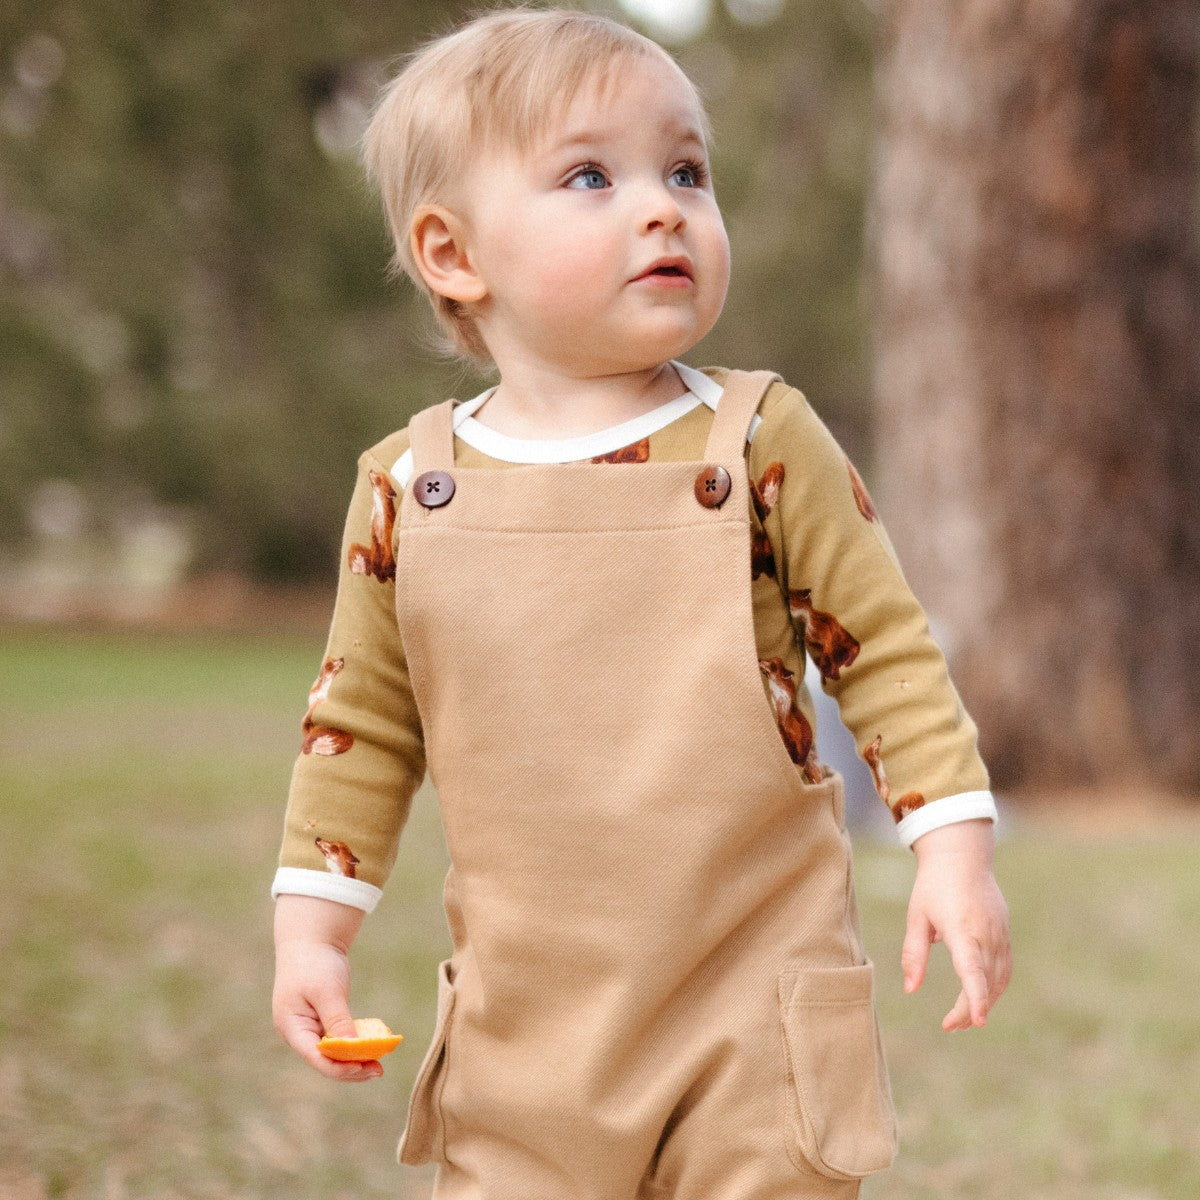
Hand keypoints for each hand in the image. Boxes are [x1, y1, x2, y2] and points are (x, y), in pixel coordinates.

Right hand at [272, 894, 381, 1080]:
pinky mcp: (322, 1021)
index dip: (339, 1068)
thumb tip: (352, 1049)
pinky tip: (371, 1048)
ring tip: (378, 1065)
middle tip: (378, 1070)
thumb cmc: (314, 963)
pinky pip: (338, 1041)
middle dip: (350, 1068)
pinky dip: (353, 1045)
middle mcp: (299, 1033)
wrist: (310, 940)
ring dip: (354, 1060)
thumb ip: (337, 1020)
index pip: (315, 1057)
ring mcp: (309, 1028)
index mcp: (292, 1027)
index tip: (364, 1068)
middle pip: (324, 1060)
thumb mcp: (327, 991)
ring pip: (332, 1054)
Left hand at [902, 819, 1011, 1030]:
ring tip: (962, 1019)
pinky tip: (980, 996)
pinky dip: (994, 986)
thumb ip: (913, 953)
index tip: (977, 1022)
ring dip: (985, 1001)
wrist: (962, 856)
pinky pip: (1004, 968)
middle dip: (971, 1009)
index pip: (972, 969)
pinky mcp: (1004, 933)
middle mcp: (986, 934)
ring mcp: (999, 934)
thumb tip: (911, 990)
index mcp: (962, 928)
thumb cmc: (933, 886)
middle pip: (986, 982)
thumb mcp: (917, 917)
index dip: (976, 997)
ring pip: (999, 979)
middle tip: (950, 1027)